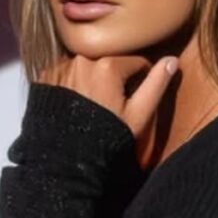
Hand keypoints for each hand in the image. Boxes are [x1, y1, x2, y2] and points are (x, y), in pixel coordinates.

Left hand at [38, 54, 178, 140]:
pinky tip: (75, 103)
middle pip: (109, 62)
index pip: (135, 63)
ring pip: (87, 66)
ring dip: (93, 78)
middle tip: (113, 103)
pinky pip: (67, 72)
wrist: (62, 158)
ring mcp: (61, 66)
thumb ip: (156, 84)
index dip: (141, 78)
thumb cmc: (104, 138)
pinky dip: (73, 82)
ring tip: (93, 104)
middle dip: (115, 78)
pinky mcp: (45, 76)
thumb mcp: (138, 115)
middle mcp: (82, 59)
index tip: (137, 95)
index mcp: (108, 65)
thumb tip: (172, 60)